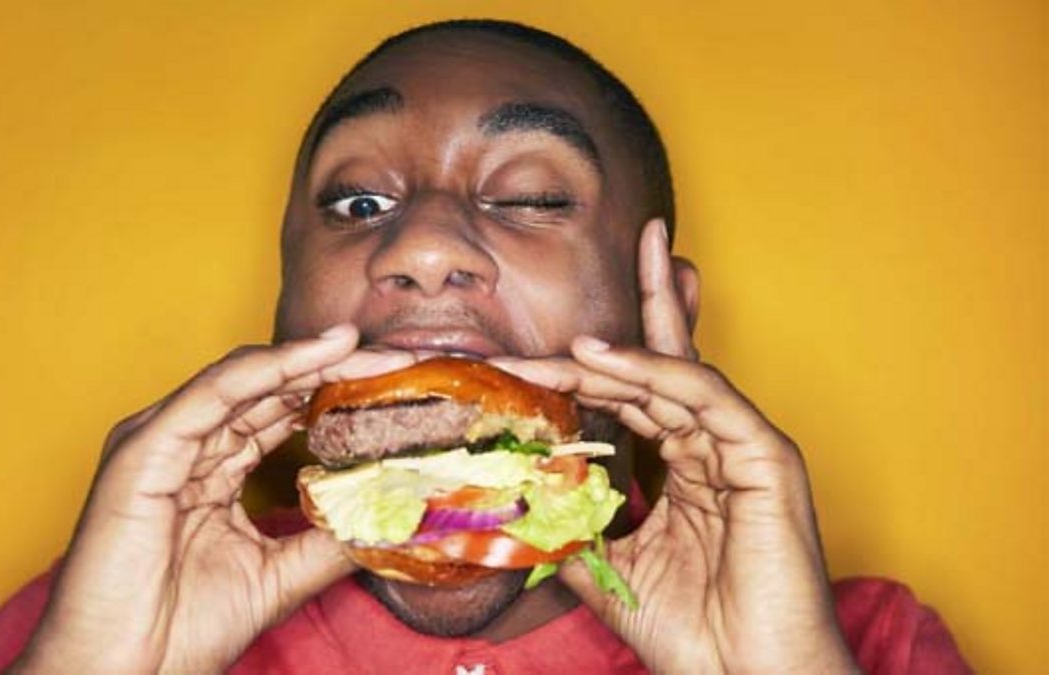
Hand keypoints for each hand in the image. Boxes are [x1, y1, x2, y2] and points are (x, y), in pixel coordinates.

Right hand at [14, 325, 415, 673]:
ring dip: (306, 359)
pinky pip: (212, 396)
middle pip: (267, 389)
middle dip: (332, 368)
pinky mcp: (142, 451)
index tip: (393, 384)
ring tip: (360, 346)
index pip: (279, 414)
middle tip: (393, 357)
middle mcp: (184, 446)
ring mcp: (159, 443)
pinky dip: (265, 370)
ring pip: (243, 380)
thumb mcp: (279, 576)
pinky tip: (315, 357)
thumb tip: (391, 518)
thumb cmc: (178, 631)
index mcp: (209, 469)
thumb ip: (329, 541)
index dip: (334, 393)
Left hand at [495, 220, 855, 672]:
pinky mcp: (766, 457)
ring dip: (617, 349)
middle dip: (623, 323)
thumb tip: (514, 500)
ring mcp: (741, 447)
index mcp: (684, 467)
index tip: (519, 361)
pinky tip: (601, 357)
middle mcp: (713, 446)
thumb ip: (571, 528)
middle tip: (605, 258)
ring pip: (675, 374)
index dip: (579, 373)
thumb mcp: (610, 571)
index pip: (630, 398)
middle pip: (658, 368)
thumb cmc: (696, 634)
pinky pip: (705, 396)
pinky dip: (653, 371)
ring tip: (565, 339)